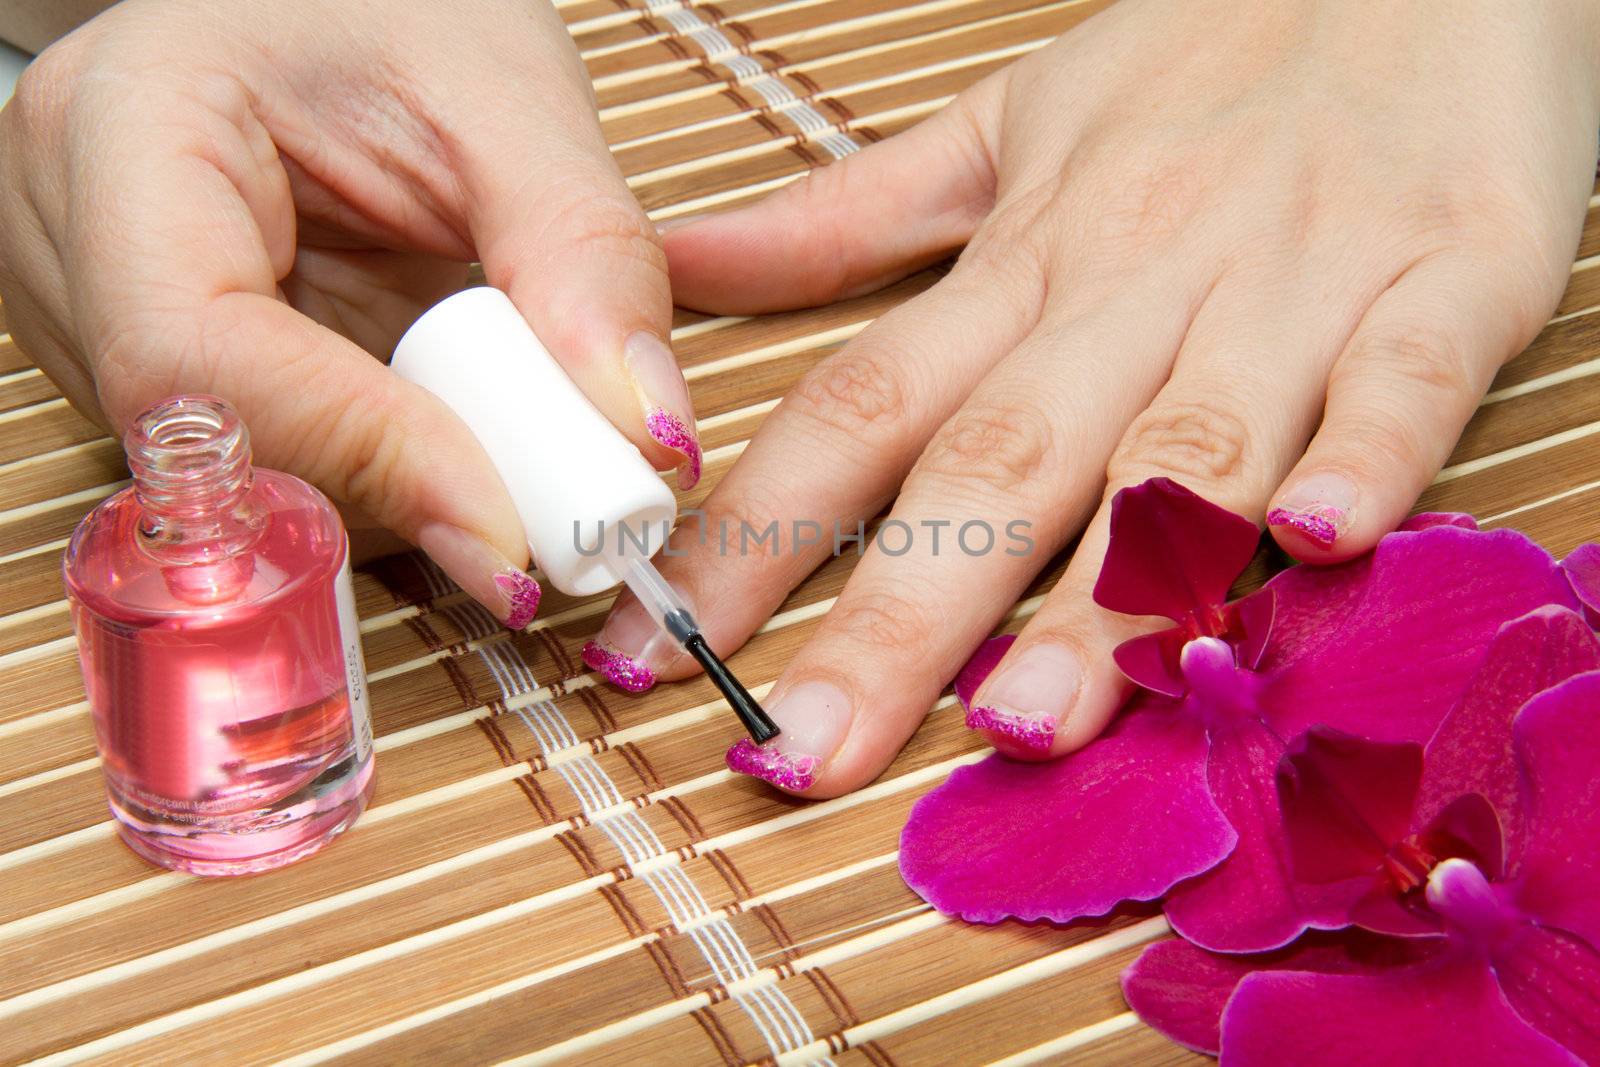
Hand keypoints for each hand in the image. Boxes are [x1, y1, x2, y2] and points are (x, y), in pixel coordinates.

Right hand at [0, 0, 699, 626]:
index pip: (197, 356)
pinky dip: (392, 470)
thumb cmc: (395, 5)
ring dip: (405, 488)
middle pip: (220, 448)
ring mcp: (96, 318)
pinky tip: (455, 417)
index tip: (509, 534)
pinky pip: (279, 469)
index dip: (362, 460)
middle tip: (555, 506)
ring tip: (512, 418)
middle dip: (404, 490)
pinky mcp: (164, 371)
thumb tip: (647, 436)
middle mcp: (66, 242)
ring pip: (251, 483)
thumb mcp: (509, 95)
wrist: (336, 5)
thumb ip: (583, 256)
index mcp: (122, 128)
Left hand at [590, 0, 1599, 793]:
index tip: (658, 652)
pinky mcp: (1447, 277)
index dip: (750, 536)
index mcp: (1022, 262)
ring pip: (1179, 452)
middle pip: (992, 465)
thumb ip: (843, 222)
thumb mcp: (1001, 125)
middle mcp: (1135, 287)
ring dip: (1104, 593)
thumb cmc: (1204, 62)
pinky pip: (1401, 378)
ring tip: (1025, 720)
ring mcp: (1287, 286)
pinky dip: (1364, 457)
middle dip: (894, 618)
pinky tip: (1314, 542)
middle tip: (808, 750)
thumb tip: (680, 268)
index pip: (855, 410)